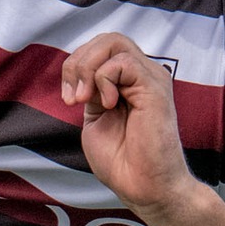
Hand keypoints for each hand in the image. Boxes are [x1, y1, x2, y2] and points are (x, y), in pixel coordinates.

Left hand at [61, 33, 195, 217]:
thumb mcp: (95, 119)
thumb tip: (81, 73)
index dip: (76, 65)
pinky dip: (104, 80)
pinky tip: (108, 105)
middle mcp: (142, 75)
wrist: (143, 187)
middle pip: (107, 39)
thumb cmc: (123, 161)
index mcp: (128, 82)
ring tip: (84, 99)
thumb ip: (90, 92)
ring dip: (87, 68)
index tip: (69, 99)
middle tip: (73, 97)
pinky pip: (123, 62)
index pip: (100, 48)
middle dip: (78, 62)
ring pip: (114, 42)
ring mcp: (150, 79)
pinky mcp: (155, 88)